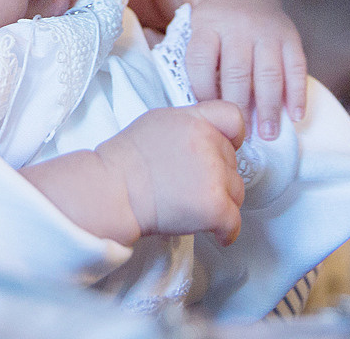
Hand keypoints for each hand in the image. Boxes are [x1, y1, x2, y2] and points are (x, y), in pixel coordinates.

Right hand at [95, 101, 245, 244]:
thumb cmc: (125, 162)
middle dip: (218, 176)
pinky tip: (214, 231)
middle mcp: (207, 143)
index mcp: (193, 120)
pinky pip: (233, 223)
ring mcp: (213, 174)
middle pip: (232, 161)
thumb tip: (203, 136)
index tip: (229, 147)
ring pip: (236, 192)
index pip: (233, 117)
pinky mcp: (213, 205)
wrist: (113, 190)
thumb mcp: (156, 122)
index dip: (233, 136)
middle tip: (193, 185)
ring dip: (221, 202)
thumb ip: (188, 125)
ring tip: (194, 205)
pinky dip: (225, 231)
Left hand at [185, 0, 307, 140]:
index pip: (201, 61)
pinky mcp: (290, 36)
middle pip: (237, 72)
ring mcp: (267, 30)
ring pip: (269, 74)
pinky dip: (297, 94)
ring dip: (269, 108)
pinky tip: (295, 116)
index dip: (202, 91)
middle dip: (238, 107)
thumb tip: (199, 109)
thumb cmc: (213, 25)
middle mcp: (238, 26)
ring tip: (268, 134)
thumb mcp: (196, 32)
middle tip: (240, 134)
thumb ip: (195, 64)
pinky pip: (297, 68)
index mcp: (208, 25)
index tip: (207, 113)